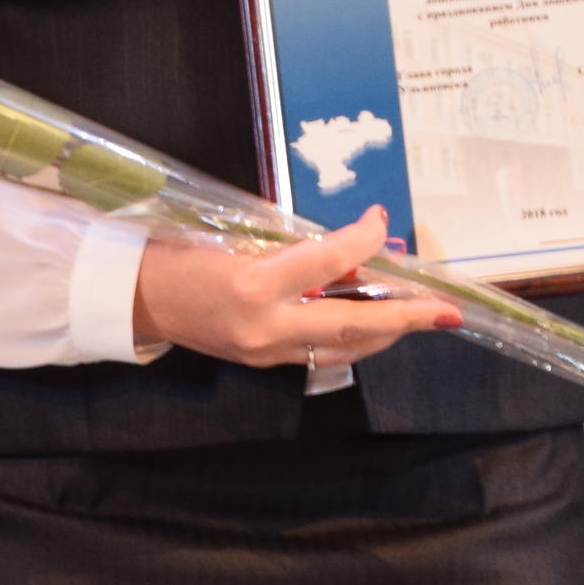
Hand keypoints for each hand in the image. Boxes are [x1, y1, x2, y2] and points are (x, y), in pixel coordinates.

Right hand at [131, 207, 466, 368]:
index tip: (380, 222)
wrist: (138, 299)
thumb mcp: (233, 238)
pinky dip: (352, 339)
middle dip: (405, 318)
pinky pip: (321, 354)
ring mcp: (266, 352)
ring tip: (418, 316)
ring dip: (386, 333)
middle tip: (445, 310)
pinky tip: (371, 325)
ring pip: (343, 349)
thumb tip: (345, 250)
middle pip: (351, 325)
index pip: (327, 262)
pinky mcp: (264, 363)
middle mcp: (265, 325)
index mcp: (253, 283)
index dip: (362, 241)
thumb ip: (290, 248)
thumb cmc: (180, 254)